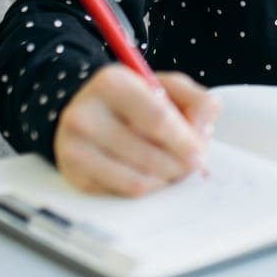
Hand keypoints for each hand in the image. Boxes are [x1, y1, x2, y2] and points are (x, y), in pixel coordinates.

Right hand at [53, 65, 221, 196]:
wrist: (86, 111)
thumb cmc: (136, 99)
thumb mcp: (168, 86)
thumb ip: (198, 101)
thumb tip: (202, 134)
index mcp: (111, 83)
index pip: (157, 119)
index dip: (184, 142)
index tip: (200, 155)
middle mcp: (85, 115)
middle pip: (148, 155)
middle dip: (179, 166)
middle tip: (191, 166)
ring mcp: (73, 148)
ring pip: (136, 180)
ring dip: (165, 181)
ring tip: (173, 169)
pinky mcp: (73, 175)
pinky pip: (122, 193)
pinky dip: (146, 189)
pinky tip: (151, 175)